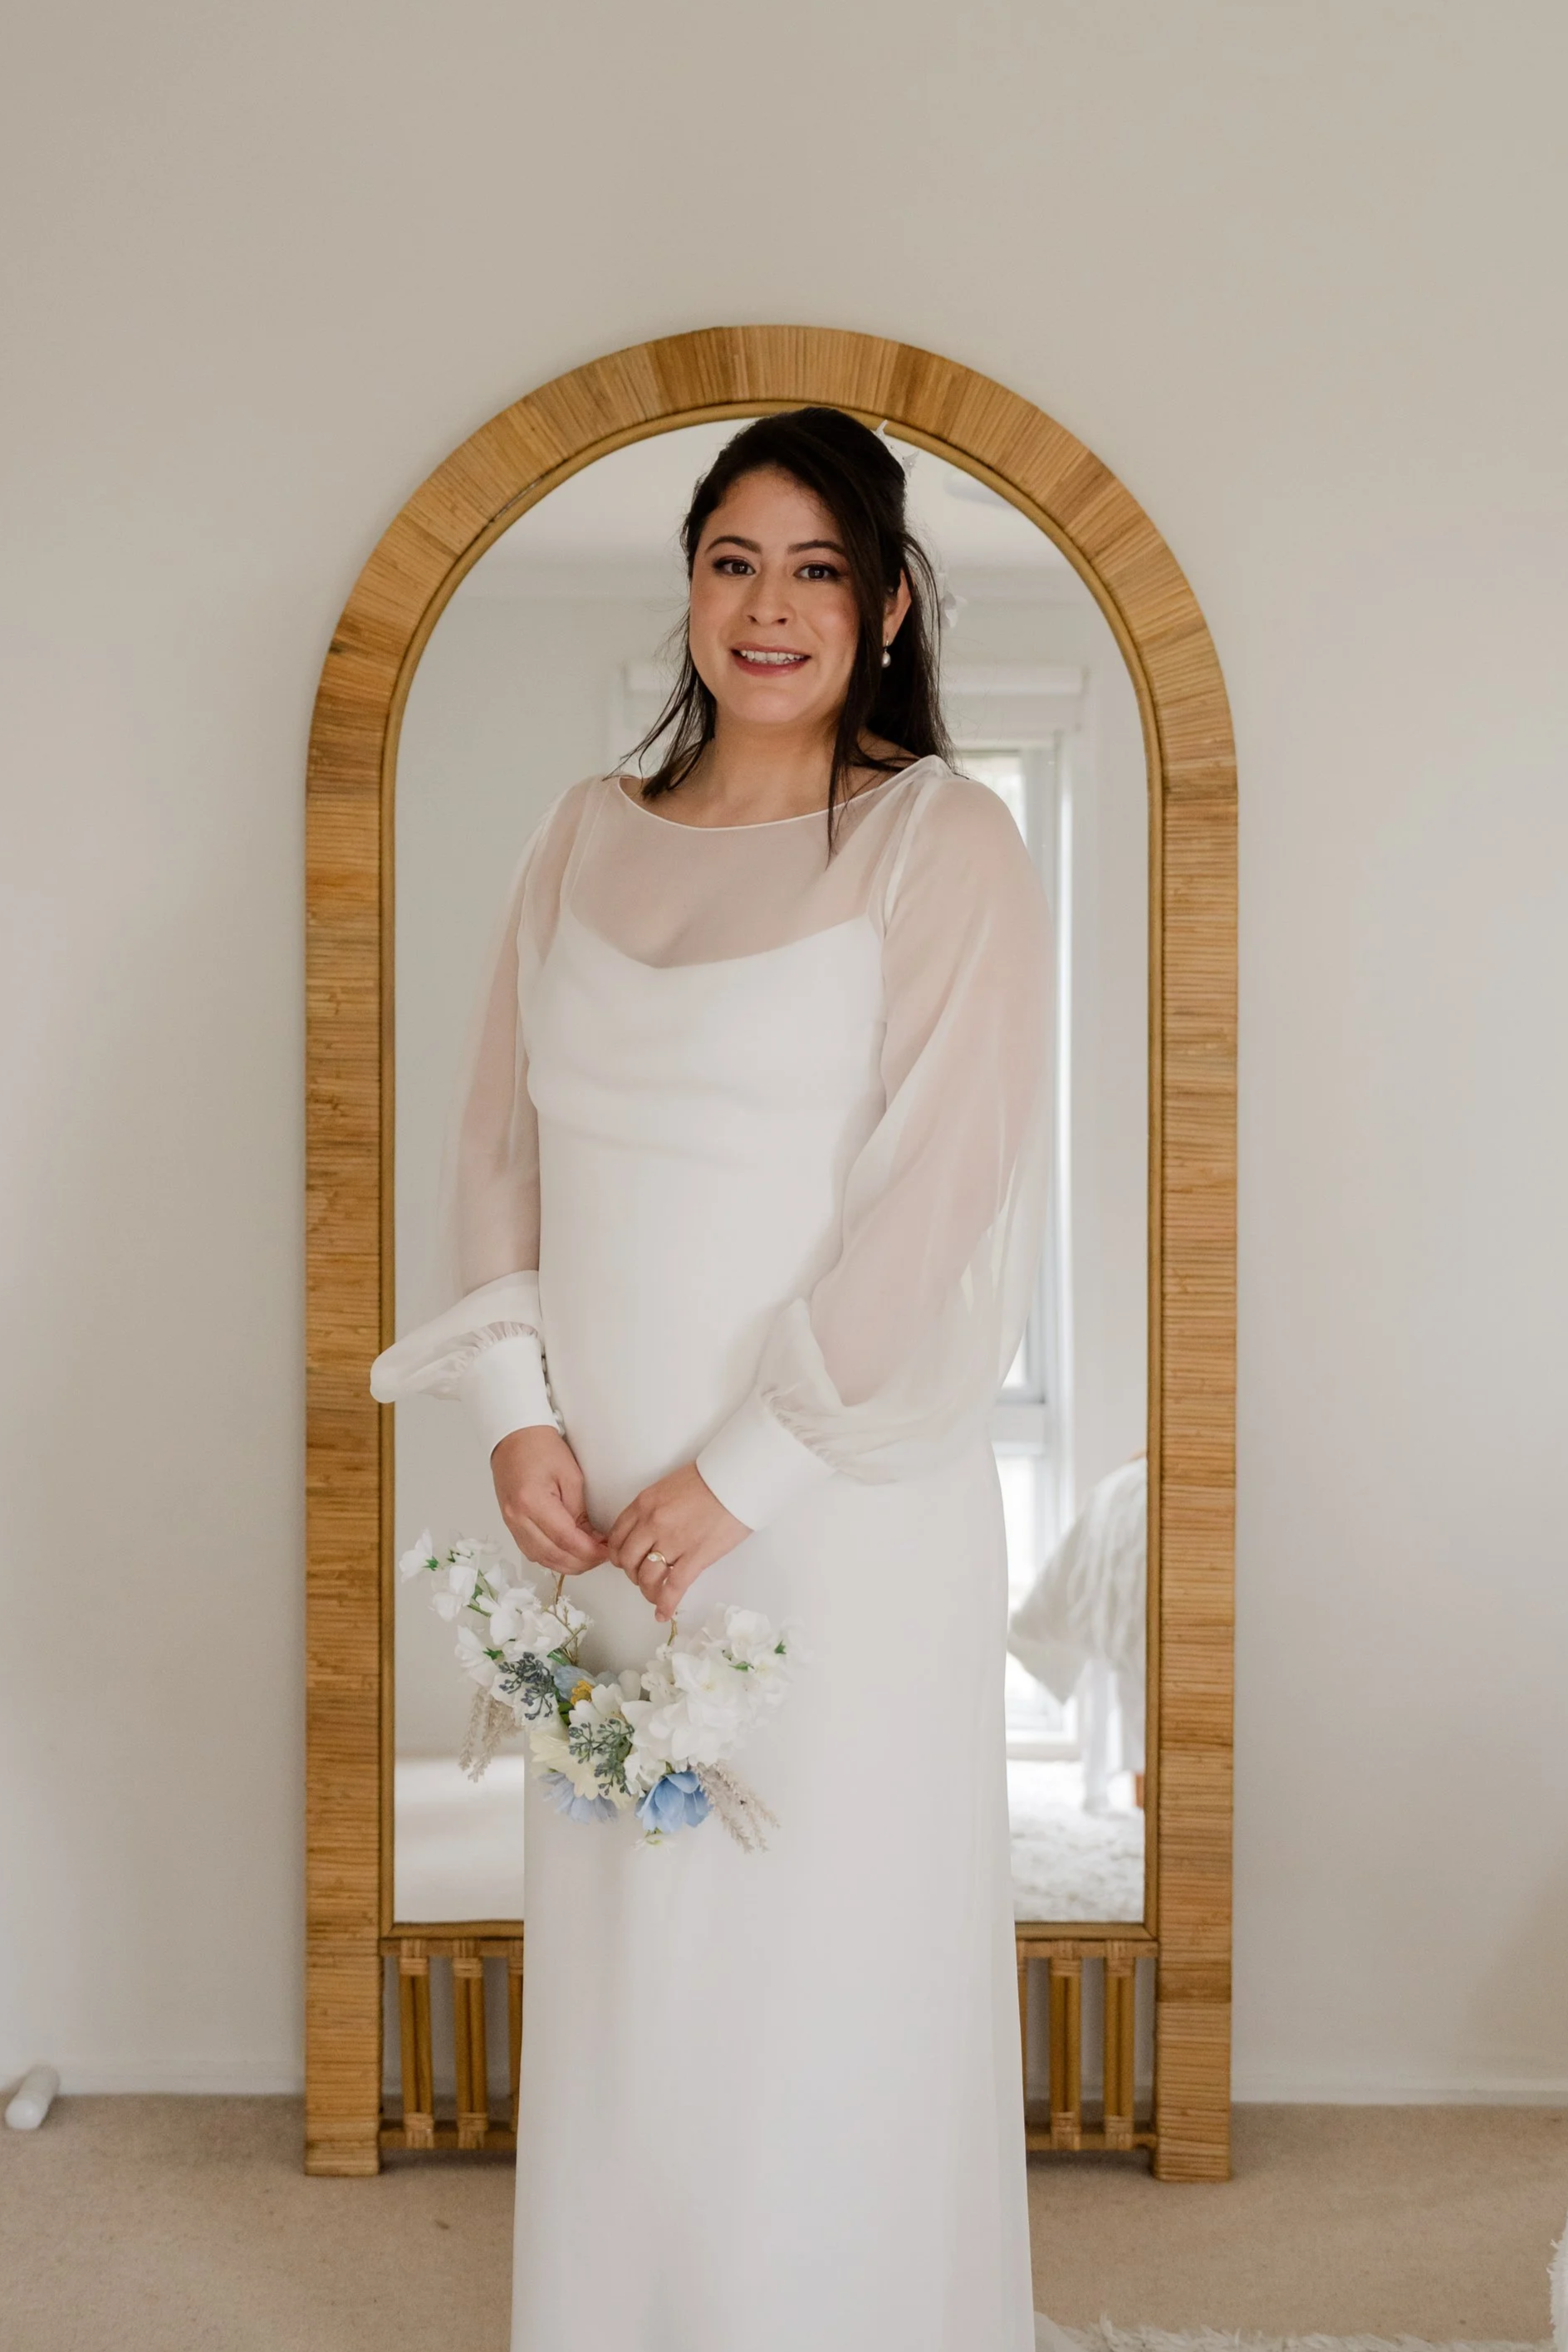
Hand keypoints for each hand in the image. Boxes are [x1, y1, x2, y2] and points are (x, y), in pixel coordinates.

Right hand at [490, 1426, 606, 1575]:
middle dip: (581, 1562)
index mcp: (532, 1502)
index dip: (589, 1551)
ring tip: (588, 1557)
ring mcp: (510, 1523)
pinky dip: (552, 1558)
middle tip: (602, 1556)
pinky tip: (568, 1554)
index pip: (566, 1539)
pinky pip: (531, 1551)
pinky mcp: (510, 1524)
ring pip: (541, 1559)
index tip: (606, 1551)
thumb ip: (580, 1512)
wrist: (514, 1437)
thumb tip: (591, 1538)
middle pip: (552, 1555)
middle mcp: (517, 1517)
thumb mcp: (571, 1476)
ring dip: (567, 1564)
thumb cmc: (540, 1447)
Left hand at [606, 1463, 750, 1622]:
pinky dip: (665, 1604)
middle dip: (631, 1573)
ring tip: (654, 1594)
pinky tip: (663, 1613)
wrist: (738, 1480)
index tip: (624, 1560)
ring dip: (647, 1590)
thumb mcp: (670, 1486)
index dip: (618, 1553)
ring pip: (646, 1577)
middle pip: (627, 1559)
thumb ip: (655, 1508)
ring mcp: (673, 1541)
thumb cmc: (711, 1479)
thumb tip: (652, 1530)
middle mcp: (652, 1523)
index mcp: (645, 1503)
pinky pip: (673, 1588)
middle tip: (641, 1576)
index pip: (617, 1536)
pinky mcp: (695, 1557)